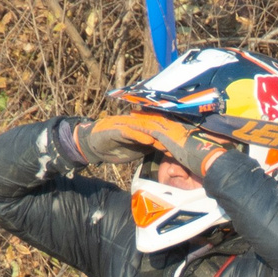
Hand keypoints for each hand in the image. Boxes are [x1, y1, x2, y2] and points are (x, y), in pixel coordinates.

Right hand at [84, 112, 203, 167]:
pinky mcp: (116, 129)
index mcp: (142, 129)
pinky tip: (149, 141)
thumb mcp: (136, 149)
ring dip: (157, 134)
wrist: (92, 144)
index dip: (171, 135)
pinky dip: (140, 137)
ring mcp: (126, 125)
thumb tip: (166, 151)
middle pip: (155, 126)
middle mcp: (136, 124)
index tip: (185, 142)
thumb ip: (149, 148)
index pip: (159, 130)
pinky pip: (130, 133)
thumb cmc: (115, 147)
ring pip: (144, 128)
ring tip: (170, 140)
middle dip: (168, 133)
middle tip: (183, 140)